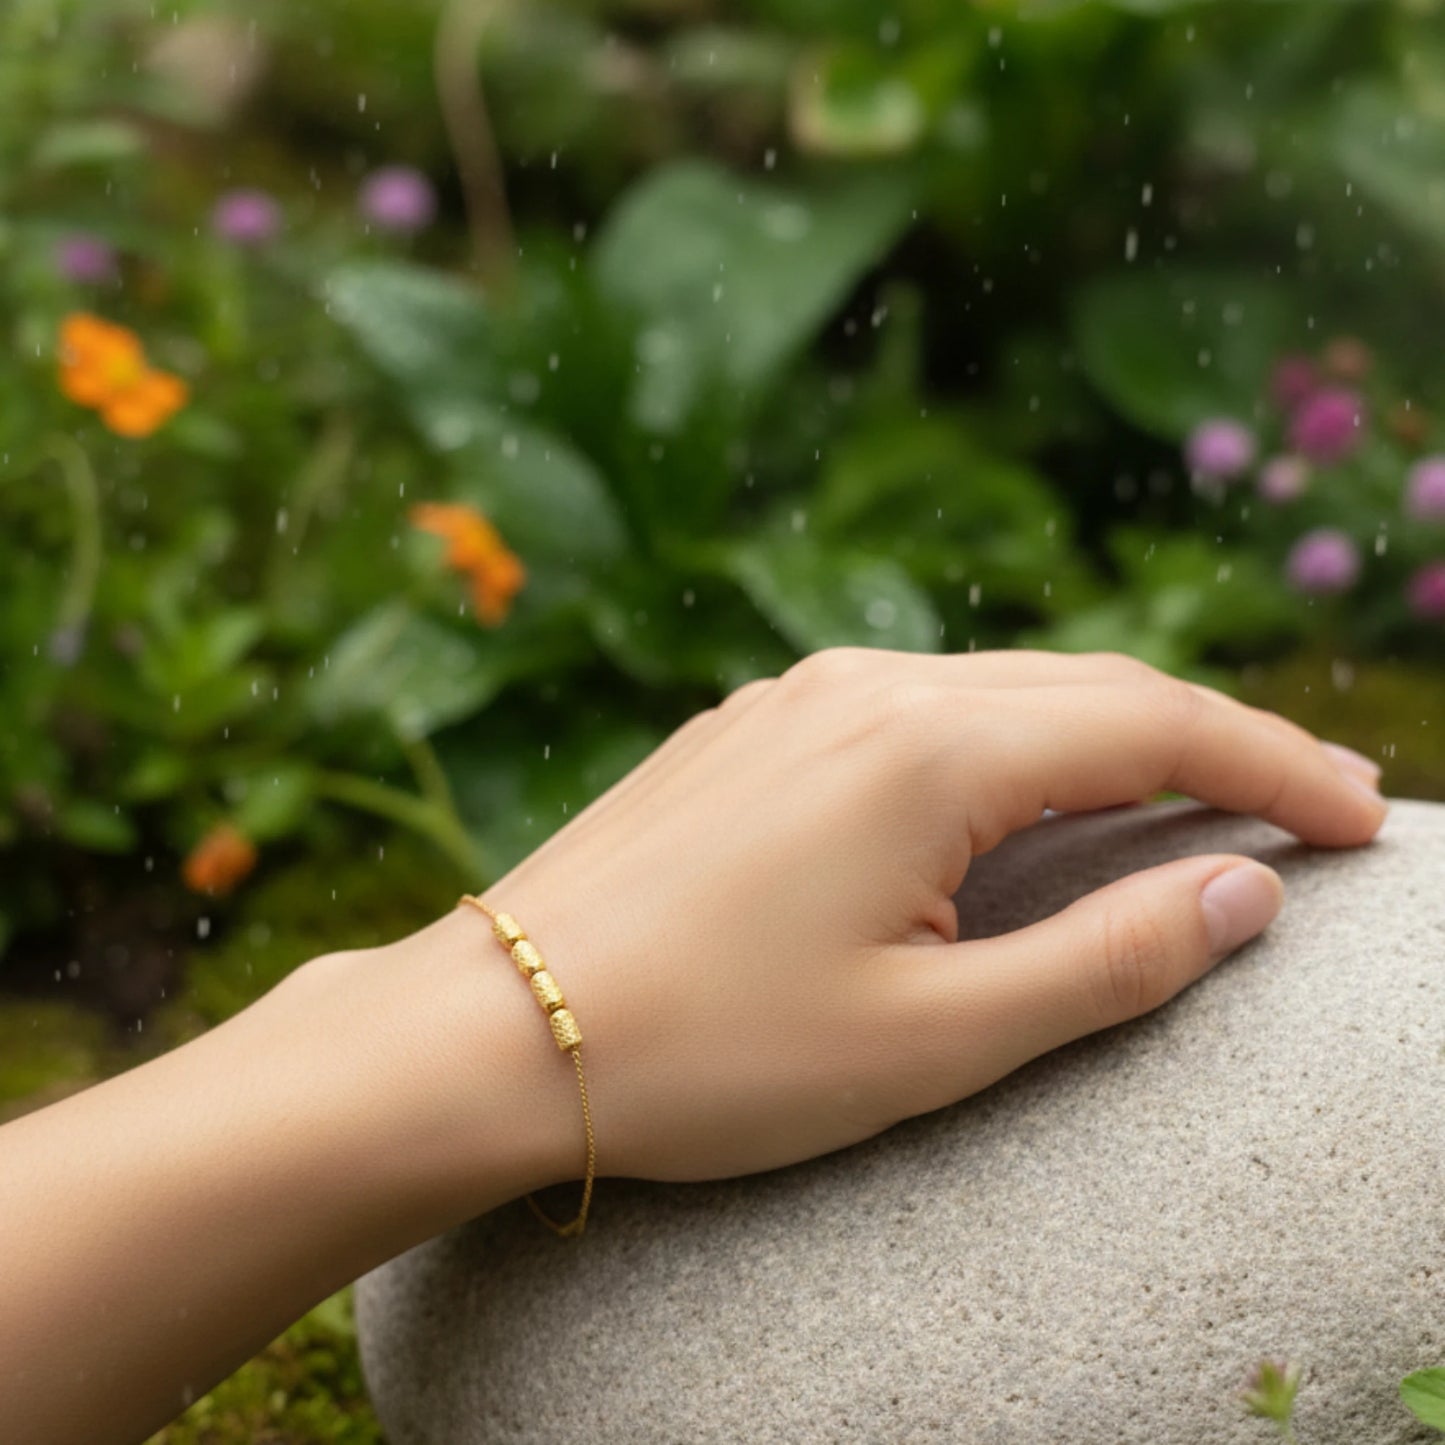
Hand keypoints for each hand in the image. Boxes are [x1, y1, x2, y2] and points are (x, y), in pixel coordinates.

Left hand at [461, 649, 1385, 1189]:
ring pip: (998, 692)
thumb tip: (1239, 895)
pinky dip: (1002, 743)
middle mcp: (865, 689)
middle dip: (1209, 743)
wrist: (493, 1030)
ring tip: (1188, 798)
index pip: (1156, 730)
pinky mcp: (748, 730)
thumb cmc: (707, 1052)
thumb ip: (1103, 960)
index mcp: (927, 750)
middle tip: (1309, 804)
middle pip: (1087, 690)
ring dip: (1106, 735)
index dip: (1275, 770)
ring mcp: (795, 699)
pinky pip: (912, 711)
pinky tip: (1019, 793)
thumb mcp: (933, 1038)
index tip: (1363, 818)